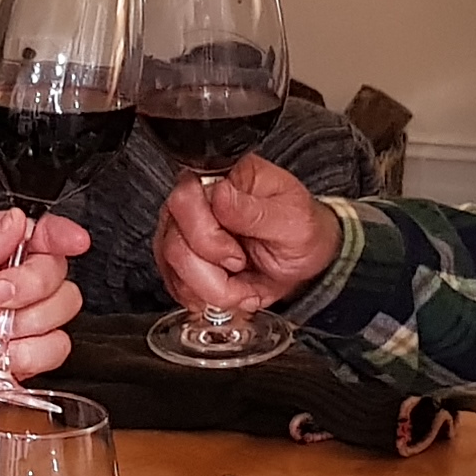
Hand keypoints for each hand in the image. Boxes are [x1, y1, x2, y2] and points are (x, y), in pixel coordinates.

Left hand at [0, 207, 87, 470]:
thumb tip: (11, 225)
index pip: (25, 231)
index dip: (54, 232)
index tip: (70, 240)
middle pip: (52, 268)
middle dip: (34, 281)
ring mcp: (2, 326)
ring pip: (60, 309)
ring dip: (34, 319)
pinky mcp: (9, 364)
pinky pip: (52, 351)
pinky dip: (34, 355)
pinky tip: (1, 357)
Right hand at [158, 152, 339, 311]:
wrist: (304, 258)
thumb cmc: (302, 231)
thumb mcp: (294, 221)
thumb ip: (255, 211)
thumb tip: (220, 196)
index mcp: (225, 178)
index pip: (186, 199)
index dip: (207, 237)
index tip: (238, 257)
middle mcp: (197, 200)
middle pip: (173, 239)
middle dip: (210, 272)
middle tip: (240, 269)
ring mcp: (184, 229)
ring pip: (171, 265)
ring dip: (209, 288)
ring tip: (239, 286)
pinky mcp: (181, 257)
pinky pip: (174, 283)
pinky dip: (203, 296)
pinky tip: (228, 291)